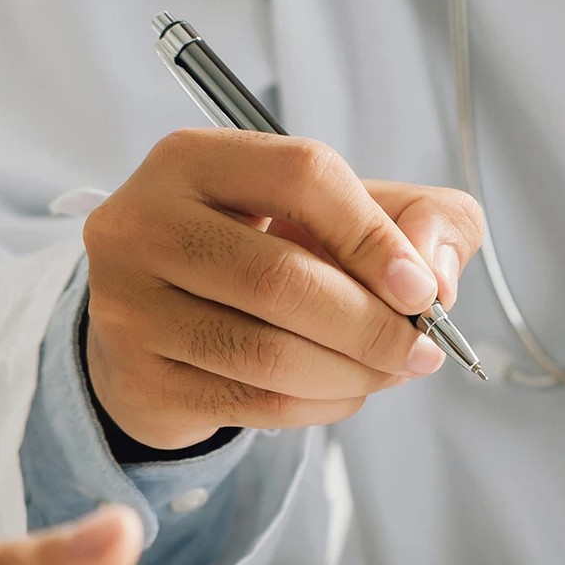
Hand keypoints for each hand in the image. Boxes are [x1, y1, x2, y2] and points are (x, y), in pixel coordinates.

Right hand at [84, 129, 485, 448]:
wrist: (170, 317)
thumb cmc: (274, 248)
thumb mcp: (353, 209)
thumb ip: (423, 219)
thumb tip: (435, 278)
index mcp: (197, 159)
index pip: (303, 177)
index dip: (375, 235)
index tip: (421, 287)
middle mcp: (144, 225)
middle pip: (283, 279)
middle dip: (373, 324)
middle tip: (421, 349)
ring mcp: (129, 307)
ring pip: (269, 353)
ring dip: (354, 372)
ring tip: (391, 369)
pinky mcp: (138, 379)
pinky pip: (254, 403)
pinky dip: (323, 404)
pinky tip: (346, 390)